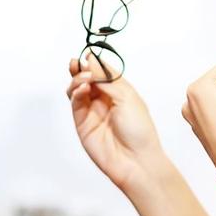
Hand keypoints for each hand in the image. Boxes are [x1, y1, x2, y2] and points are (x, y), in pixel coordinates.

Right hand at [66, 53, 162, 188]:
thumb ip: (107, 79)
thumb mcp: (128, 97)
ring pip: (77, 89)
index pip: (103, 72)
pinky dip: (76, 93)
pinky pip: (75, 103)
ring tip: (83, 79)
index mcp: (120, 92)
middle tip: (77, 62)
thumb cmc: (139, 130)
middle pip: (87, 78)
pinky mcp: (82, 124)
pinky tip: (82, 89)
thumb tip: (91, 60)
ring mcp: (92, 112)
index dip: (94, 63)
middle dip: (80, 69)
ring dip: (77, 80)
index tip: (88, 54)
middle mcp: (105, 100)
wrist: (136, 160)